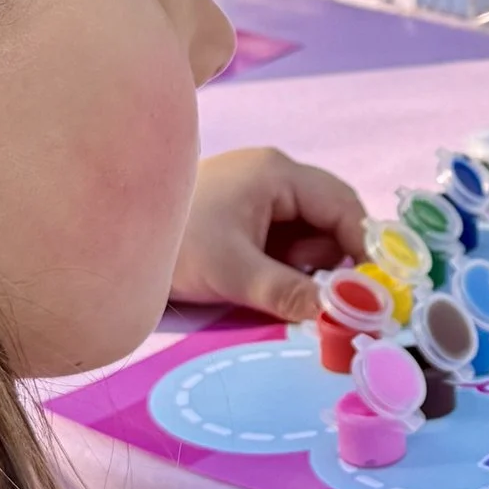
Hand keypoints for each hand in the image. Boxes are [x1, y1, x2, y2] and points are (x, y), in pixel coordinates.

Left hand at [171, 147, 368, 321]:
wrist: (113, 246)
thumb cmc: (174, 246)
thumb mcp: (234, 272)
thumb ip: (291, 293)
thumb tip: (344, 316)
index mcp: (277, 173)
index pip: (343, 206)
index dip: (366, 247)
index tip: (375, 291)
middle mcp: (275, 175)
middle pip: (332, 218)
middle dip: (335, 261)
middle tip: (328, 300)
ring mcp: (261, 194)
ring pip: (312, 234)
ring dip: (311, 267)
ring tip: (282, 290)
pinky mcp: (248, 215)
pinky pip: (288, 240)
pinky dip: (291, 267)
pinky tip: (270, 285)